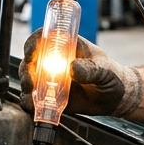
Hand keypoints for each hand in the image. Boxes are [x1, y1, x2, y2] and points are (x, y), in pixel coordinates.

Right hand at [20, 32, 143, 116]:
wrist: (117, 98)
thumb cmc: (113, 77)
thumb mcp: (105, 71)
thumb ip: (91, 69)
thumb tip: (73, 68)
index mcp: (67, 46)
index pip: (43, 38)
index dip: (33, 43)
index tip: (31, 53)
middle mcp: (55, 61)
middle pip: (30, 60)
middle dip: (27, 70)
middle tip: (32, 82)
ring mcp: (51, 79)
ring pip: (29, 79)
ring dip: (27, 87)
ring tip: (33, 96)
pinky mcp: (52, 97)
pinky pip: (35, 99)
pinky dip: (31, 103)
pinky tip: (35, 106)